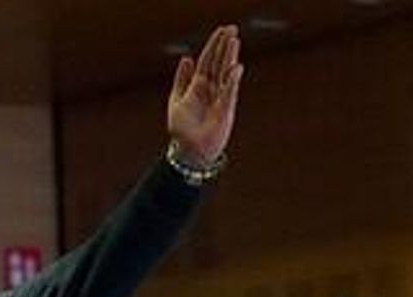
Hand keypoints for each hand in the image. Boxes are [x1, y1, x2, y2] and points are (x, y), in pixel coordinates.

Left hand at [166, 24, 243, 165]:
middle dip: (225, 47)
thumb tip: (187, 58)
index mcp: (198, 85)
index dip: (214, 46)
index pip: (207, 61)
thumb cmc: (181, 129)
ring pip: (226, 74)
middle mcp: (211, 90)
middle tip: (232, 29)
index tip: (221, 31)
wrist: (188, 151)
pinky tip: (235, 67)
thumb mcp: (177, 100)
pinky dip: (232, 80)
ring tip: (234, 41)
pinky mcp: (226, 111)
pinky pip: (229, 92)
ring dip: (230, 58)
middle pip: (219, 63)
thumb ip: (182, 80)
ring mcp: (219, 99)